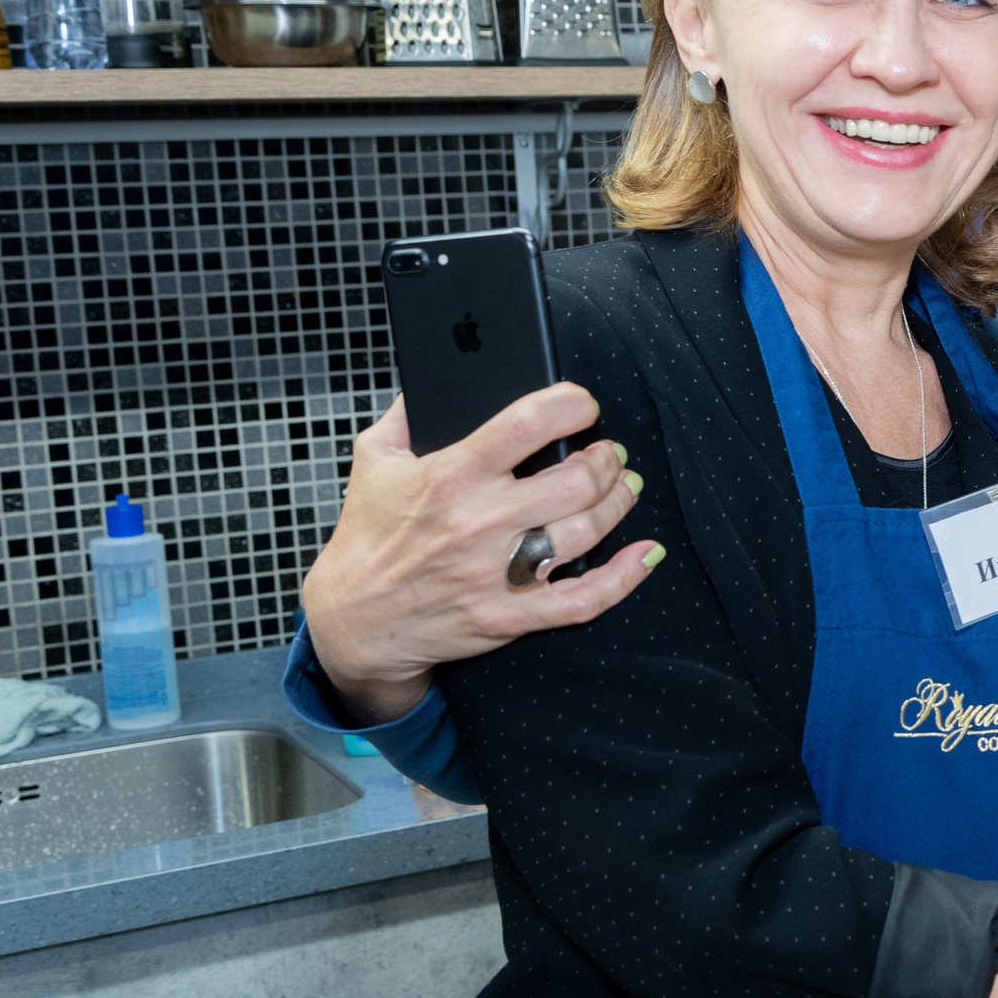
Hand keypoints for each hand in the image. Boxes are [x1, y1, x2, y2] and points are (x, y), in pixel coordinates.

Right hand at [301, 386, 659, 722]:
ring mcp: (496, 573)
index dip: (571, 405)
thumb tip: (431, 375)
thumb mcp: (373, 463)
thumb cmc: (367, 538)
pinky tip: (644, 554)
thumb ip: (404, 414)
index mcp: (449, 477)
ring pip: (586, 531)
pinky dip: (624, 576)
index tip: (583, 405)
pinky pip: (583, 600)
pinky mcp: (509, 616)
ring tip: (623, 487)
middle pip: (575, 480)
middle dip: (605, 460)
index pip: (526, 425)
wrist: (352, 622)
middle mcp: (478, 523)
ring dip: (619, 502)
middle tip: (608, 454)